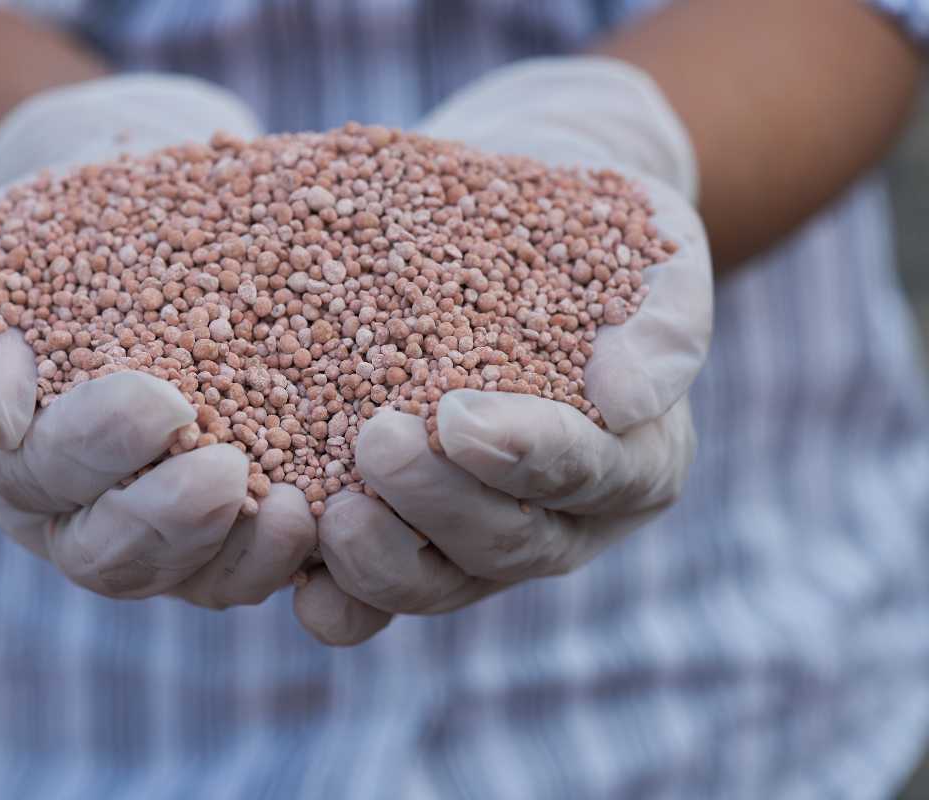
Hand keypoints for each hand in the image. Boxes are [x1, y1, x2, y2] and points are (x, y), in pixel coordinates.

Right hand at [0, 75, 317, 607]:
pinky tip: (339, 513)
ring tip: (297, 510)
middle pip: (111, 556)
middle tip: (226, 471)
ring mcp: (161, 536)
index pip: (41, 471)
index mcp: (14, 461)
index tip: (161, 400)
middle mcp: (81, 518)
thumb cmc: (47, 248)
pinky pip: (262, 567)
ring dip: (246, 554)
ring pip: (195, 582)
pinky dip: (298, 553)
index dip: (96, 446)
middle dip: (169, 518)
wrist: (123, 233)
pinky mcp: (234, 534)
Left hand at [293, 58, 712, 644]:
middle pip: (505, 547)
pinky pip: (367, 596)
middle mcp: (559, 520)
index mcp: (633, 464)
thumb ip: (663, 321)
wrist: (508, 221)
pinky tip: (286, 538)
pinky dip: (329, 586)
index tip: (460, 418)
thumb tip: (628, 398)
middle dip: (438, 505)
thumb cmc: (587, 230)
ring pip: (432, 586)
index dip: (525, 457)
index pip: (587, 476)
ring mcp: (477, 538)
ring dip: (377, 559)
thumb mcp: (648, 245)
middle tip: (376, 440)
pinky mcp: (404, 535)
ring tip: (327, 507)